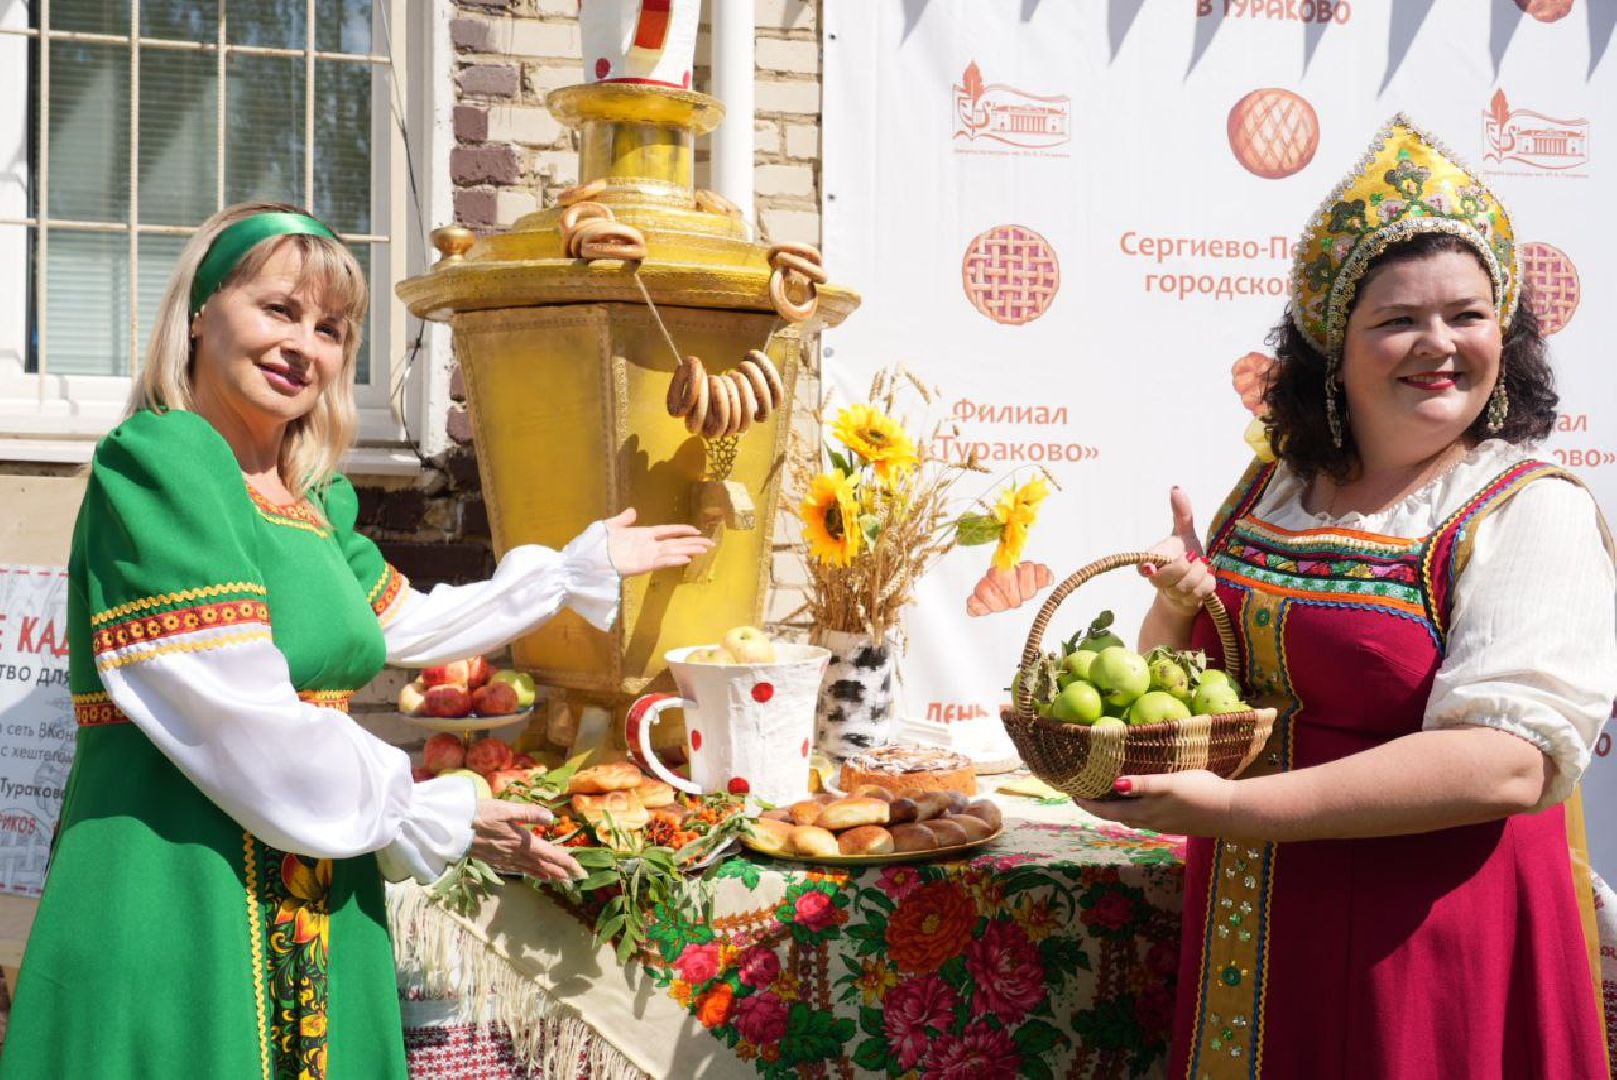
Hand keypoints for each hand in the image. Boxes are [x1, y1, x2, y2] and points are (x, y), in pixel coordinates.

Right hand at [468, 799, 585, 881]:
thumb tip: (551, 817)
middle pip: (543, 865)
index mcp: (522, 841)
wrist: (453, 828)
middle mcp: (516, 853)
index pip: (550, 854)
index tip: (580, 871)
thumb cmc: (480, 814)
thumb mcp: (506, 808)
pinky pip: (518, 870)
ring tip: (561, 879)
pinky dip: (530, 873)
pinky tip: (534, 875)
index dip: (566, 862)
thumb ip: (529, 813)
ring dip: (548, 874)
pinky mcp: (496, 860)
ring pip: (531, 870)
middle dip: (561, 872)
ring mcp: (505, 859)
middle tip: (576, 878)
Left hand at [604, 508, 713, 576]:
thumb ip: (623, 519)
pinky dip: (674, 560)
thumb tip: (633, 510)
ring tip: (704, 550)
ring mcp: (647, 555)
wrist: (588, 560)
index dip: (681, 530)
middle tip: (710, 543)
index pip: (667, 531)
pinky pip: (662, 561)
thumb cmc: (598, 544)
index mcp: (643, 534)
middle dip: (692, 542)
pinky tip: (686, 558)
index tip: (696, 530)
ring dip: (689, 550)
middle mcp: (649, 545)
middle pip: (675, 542)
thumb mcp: (610, 526)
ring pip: (673, 551)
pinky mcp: (643, 565)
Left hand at [1074, 770, 1235, 836]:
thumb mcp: (1169, 784)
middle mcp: (1150, 822)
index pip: (1108, 811)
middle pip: (1117, 817)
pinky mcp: (1176, 824)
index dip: (1089, 805)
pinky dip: (1133, 810)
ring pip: (1132, 819)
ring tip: (1107, 797)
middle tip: (1085, 796)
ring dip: (1116, 810)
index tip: (1072, 796)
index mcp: (1144, 813)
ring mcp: (1164, 825)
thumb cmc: (1200, 794)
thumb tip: (1115, 784)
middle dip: (1099, 808)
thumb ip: (1143, 785)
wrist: (1231, 812)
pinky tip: (1140, 802)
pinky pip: (1146, 818)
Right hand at [1140, 486, 1214, 616]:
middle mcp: (1158, 580)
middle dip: (1188, 564)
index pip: (1143, 567)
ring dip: (1200, 572)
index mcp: (1152, 563)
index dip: (1147, 567)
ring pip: (1189, 583)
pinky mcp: (1189, 604)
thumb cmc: (1185, 556)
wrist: (1192, 587)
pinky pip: (1202, 591)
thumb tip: (1176, 488)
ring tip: (1200, 568)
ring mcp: (1172, 594)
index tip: (1150, 566)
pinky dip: (1208, 583)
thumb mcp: (1184, 534)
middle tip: (1193, 558)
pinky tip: (1205, 579)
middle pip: (1172, 574)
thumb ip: (1181, 514)